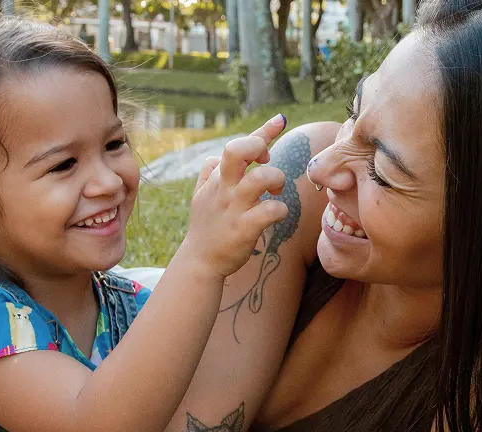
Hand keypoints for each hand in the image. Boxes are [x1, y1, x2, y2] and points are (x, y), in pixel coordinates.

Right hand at [181, 114, 288, 277]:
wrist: (200, 261)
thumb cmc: (206, 226)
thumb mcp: (201, 195)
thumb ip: (208, 173)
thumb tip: (216, 157)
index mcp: (217, 178)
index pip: (237, 146)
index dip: (262, 131)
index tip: (280, 120)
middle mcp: (224, 188)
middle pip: (237, 151)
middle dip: (259, 146)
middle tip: (267, 161)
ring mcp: (234, 207)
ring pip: (260, 178)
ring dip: (276, 178)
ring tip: (276, 190)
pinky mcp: (244, 228)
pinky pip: (270, 210)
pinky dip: (281, 210)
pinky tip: (277, 215)